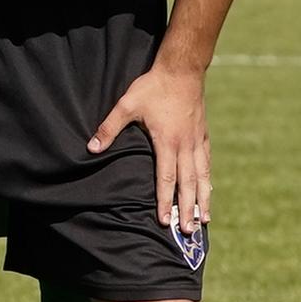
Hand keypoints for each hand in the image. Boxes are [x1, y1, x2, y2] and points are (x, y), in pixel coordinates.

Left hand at [91, 61, 208, 242]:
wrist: (182, 70)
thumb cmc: (152, 87)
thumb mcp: (127, 105)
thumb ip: (109, 128)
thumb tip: (92, 148)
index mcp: (168, 142)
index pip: (166, 178)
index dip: (164, 200)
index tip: (164, 220)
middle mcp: (186, 145)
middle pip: (188, 183)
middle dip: (187, 209)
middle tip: (188, 231)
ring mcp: (197, 141)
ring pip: (202, 176)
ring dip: (203, 199)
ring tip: (204, 220)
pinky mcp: (202, 134)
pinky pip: (207, 163)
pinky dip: (208, 179)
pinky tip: (209, 190)